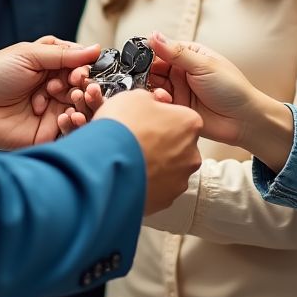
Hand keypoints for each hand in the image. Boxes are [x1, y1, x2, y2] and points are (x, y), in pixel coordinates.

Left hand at [0, 36, 101, 149]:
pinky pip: (70, 131)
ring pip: (81, 110)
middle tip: (75, 87)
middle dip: (84, 88)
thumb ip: (63, 55)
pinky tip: (65, 117)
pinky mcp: (47, 133)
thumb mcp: (29, 55)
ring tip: (71, 100)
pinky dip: (74, 124)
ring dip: (82, 105)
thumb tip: (95, 49)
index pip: (81, 68)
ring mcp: (52, 112)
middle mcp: (55, 89)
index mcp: (52, 67)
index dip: (84, 71)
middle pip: (84, 90)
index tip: (79, 73)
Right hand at [92, 89, 202, 213]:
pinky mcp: (165, 200)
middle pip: (178, 144)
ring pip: (169, 168)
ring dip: (154, 163)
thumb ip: (150, 99)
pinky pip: (158, 188)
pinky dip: (146, 182)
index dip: (161, 117)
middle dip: (160, 142)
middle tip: (137, 138)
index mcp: (190, 123)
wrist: (105, 164)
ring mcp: (180, 179)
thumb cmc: (122, 128)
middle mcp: (192, 153)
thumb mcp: (134, 97)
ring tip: (130, 158)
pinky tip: (129, 174)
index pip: (181, 117)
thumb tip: (150, 102)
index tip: (147, 118)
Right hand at [147, 32, 294, 170]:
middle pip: (153, 69)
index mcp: (188, 55)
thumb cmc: (231, 88)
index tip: (137, 58)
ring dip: (152, 89)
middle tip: (144, 78)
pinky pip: (159, 104)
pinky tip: (165, 102)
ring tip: (161, 93)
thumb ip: (176, 53)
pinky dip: (157, 103)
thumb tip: (154, 35)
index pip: (161, 49)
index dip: (149, 53)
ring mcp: (177, 90)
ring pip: (153, 86)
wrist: (244, 121)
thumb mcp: (203, 65)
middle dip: (146, 73)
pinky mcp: (176, 109)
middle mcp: (180, 72)